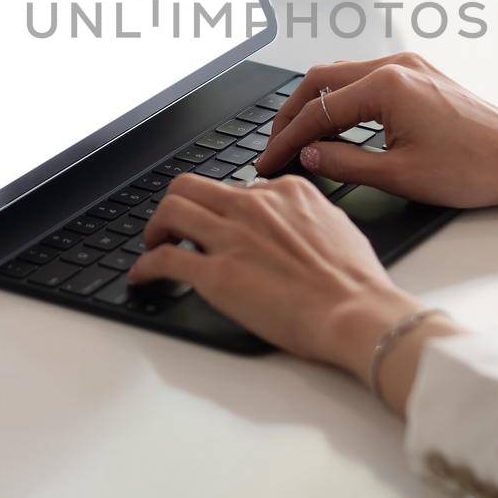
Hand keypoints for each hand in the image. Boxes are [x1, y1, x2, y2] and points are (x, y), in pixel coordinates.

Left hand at [128, 173, 427, 379]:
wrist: (355, 311)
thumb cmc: (355, 281)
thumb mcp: (336, 225)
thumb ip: (306, 215)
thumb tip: (292, 223)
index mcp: (285, 192)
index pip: (238, 186)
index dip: (224, 208)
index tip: (219, 222)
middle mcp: (253, 206)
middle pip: (191, 185)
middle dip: (176, 204)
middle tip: (173, 226)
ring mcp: (231, 238)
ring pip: (171, 210)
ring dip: (155, 227)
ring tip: (155, 244)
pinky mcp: (215, 274)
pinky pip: (164, 260)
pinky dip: (145, 266)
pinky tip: (142, 275)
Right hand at [255, 53, 497, 208]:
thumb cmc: (474, 168)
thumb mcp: (399, 175)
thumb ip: (344, 164)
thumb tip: (308, 156)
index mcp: (386, 85)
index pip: (317, 111)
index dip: (286, 140)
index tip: (268, 162)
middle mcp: (395, 65)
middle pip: (320, 81)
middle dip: (292, 115)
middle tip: (275, 147)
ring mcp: (409, 66)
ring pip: (341, 76)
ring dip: (315, 104)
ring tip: (299, 138)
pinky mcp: (420, 75)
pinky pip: (365, 79)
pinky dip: (342, 100)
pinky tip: (335, 126)